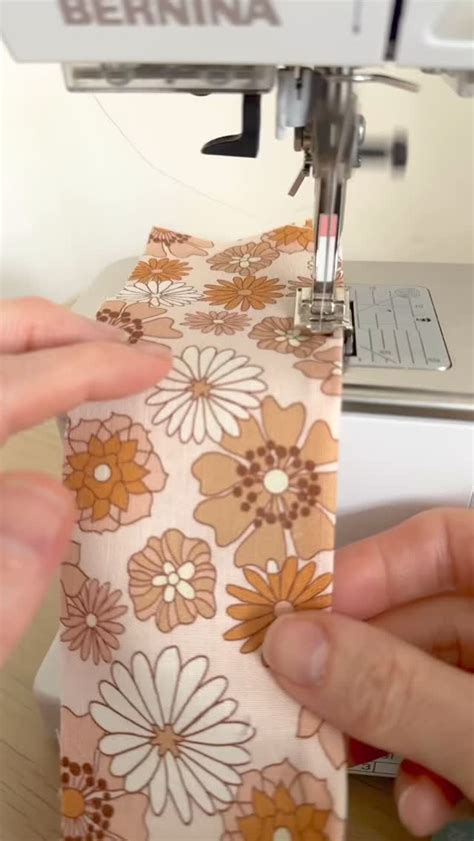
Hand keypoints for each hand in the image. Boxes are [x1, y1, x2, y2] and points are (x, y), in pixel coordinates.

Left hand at [0, 297, 170, 663]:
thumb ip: (0, 582)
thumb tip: (54, 499)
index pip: (5, 388)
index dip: (88, 369)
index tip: (152, 367)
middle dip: (58, 333)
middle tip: (125, 353)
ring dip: (27, 350)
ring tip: (87, 369)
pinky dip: (7, 385)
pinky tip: (30, 407)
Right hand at [263, 508, 473, 836]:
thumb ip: (397, 691)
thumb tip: (291, 647)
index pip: (438, 542)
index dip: (366, 570)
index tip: (299, 617)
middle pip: (419, 618)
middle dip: (357, 668)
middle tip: (295, 697)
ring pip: (428, 679)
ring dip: (382, 723)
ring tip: (339, 756)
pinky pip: (454, 726)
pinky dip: (428, 762)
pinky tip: (420, 804)